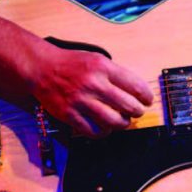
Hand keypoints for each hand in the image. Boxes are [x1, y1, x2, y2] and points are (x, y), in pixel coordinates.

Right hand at [28, 47, 152, 137]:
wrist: (43, 68)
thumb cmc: (72, 64)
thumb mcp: (98, 59)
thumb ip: (116, 73)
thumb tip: (137, 90)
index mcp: (103, 68)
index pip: (135, 86)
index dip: (146, 96)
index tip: (148, 100)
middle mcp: (93, 84)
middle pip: (128, 106)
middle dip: (137, 111)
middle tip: (137, 111)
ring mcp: (81, 101)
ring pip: (114, 121)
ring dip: (123, 123)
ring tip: (122, 120)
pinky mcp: (70, 115)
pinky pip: (93, 131)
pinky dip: (104, 132)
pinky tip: (105, 127)